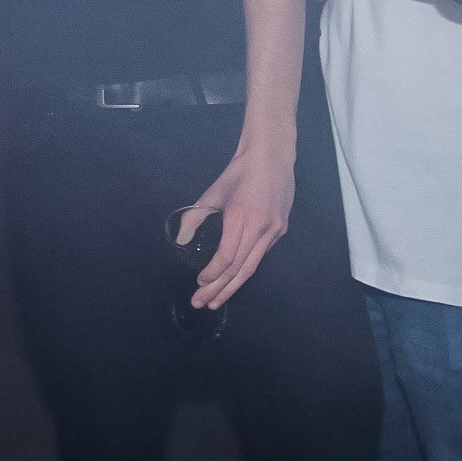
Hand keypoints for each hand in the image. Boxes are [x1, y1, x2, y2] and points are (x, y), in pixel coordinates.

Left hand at [184, 141, 294, 308]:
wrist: (271, 156)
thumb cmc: (238, 173)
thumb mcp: (213, 193)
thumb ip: (194, 217)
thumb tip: (180, 240)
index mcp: (240, 217)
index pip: (226, 256)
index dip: (212, 274)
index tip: (198, 283)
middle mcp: (260, 227)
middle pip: (238, 268)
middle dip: (219, 289)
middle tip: (202, 304)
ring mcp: (274, 230)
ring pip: (252, 267)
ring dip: (232, 286)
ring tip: (216, 301)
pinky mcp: (281, 230)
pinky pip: (261, 255)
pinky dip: (245, 269)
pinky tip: (234, 279)